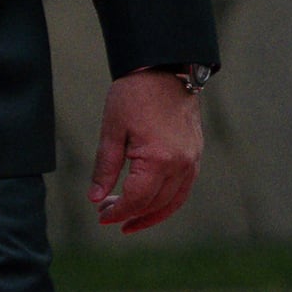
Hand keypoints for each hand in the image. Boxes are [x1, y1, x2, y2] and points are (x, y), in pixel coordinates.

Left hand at [92, 67, 205, 234]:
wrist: (164, 70)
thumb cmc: (134, 95)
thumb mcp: (112, 130)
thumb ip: (104, 167)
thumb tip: (95, 198)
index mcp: (158, 159)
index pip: (137, 199)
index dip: (118, 211)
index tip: (101, 217)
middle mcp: (181, 164)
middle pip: (155, 204)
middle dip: (130, 214)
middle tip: (107, 216)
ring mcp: (192, 161)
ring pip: (174, 202)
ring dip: (151, 215)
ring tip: (129, 221)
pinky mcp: (196, 155)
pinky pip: (184, 189)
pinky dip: (168, 202)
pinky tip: (150, 204)